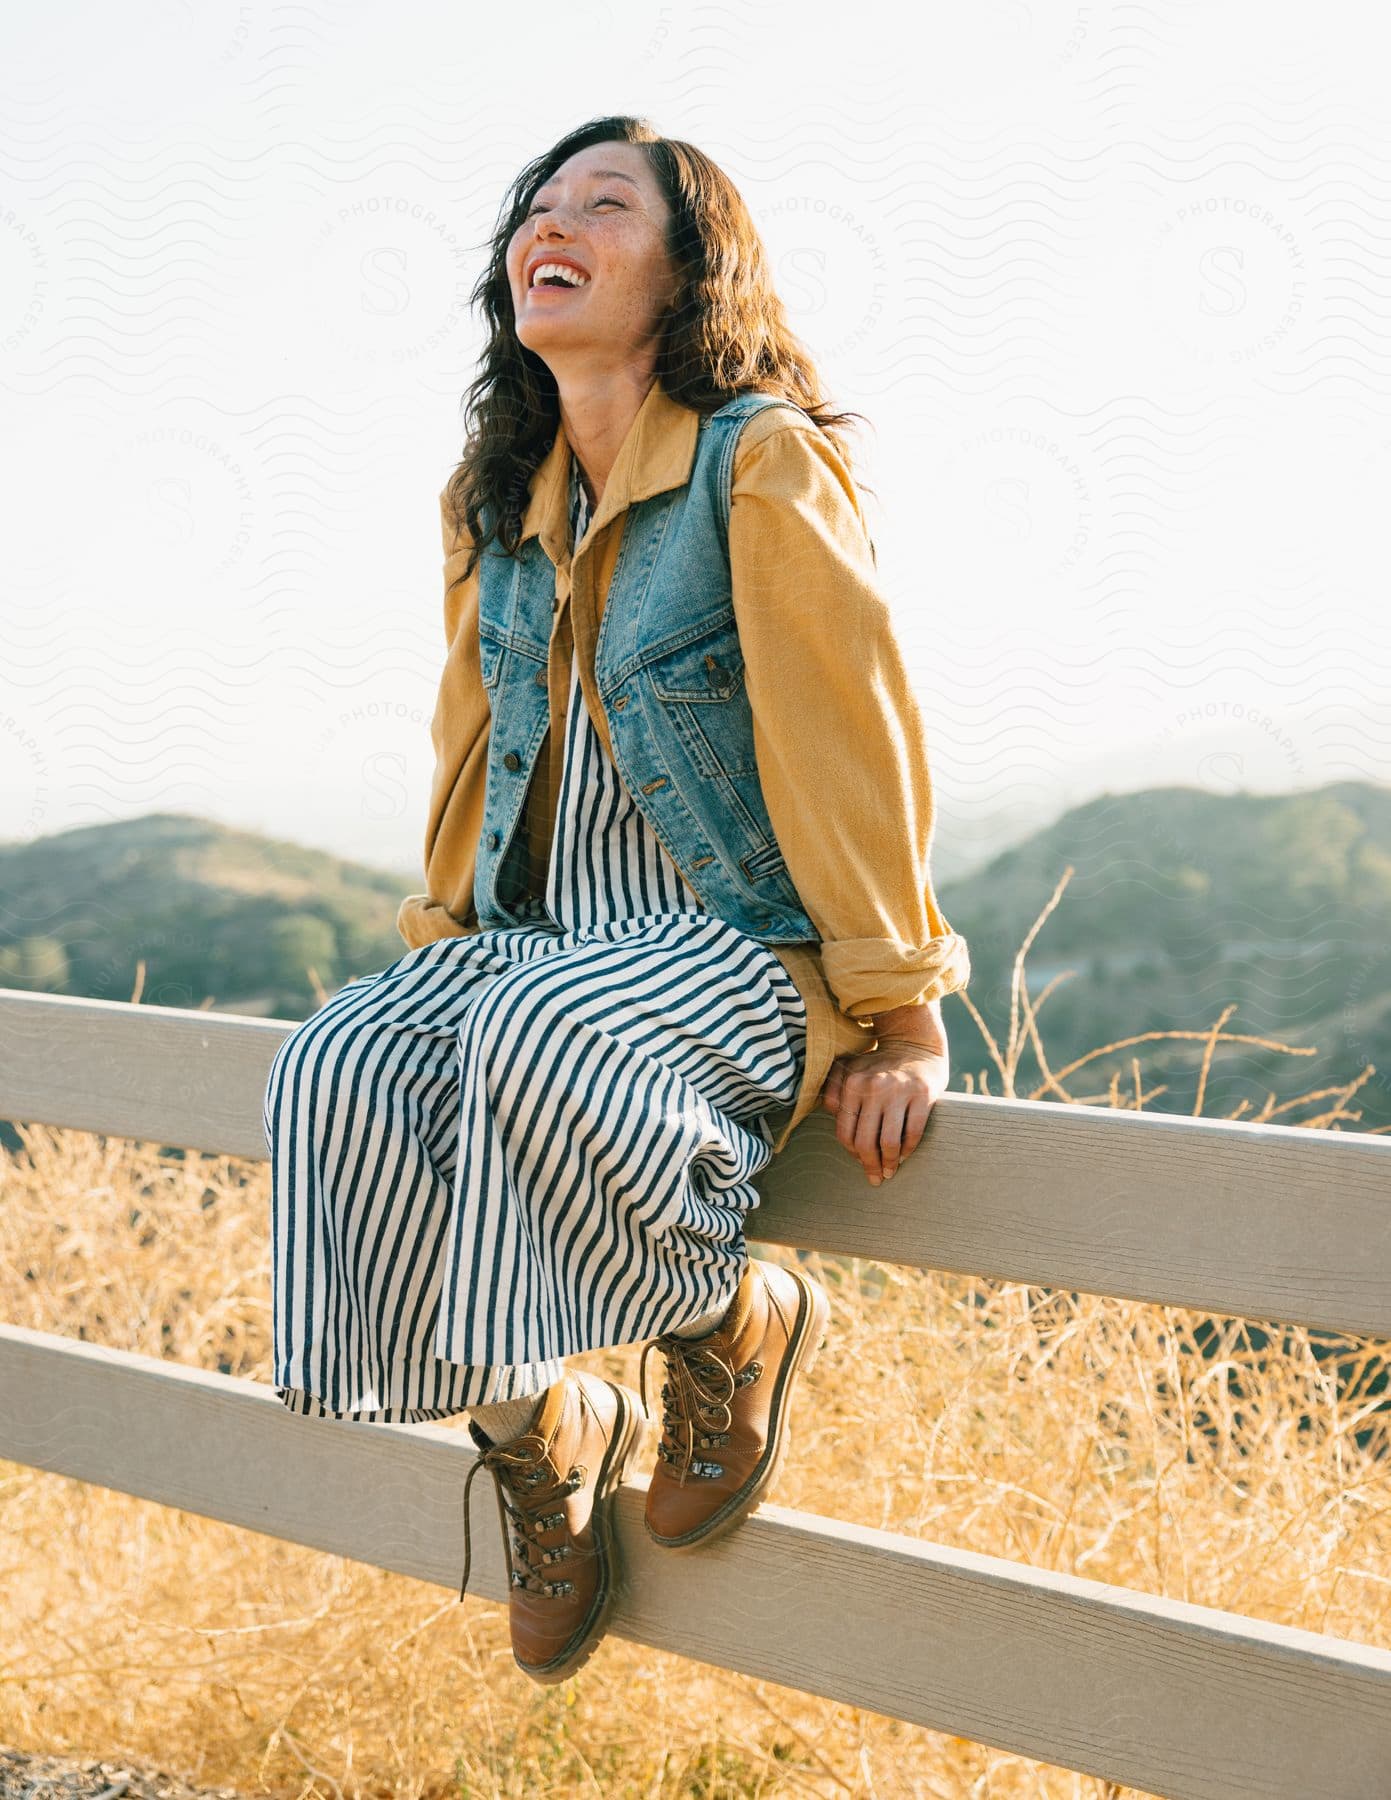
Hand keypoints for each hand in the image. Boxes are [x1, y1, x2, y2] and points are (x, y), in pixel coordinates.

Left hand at [818, 1037, 949, 1186]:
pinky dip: (908, 1150)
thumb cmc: (879, 1064)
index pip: (845, 1132)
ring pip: (889, 1142)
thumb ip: (834, 1091)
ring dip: (890, 1164)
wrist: (915, 1043)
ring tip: (891, 1172)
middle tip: (876, 1178)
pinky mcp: (923, 1095)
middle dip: (870, 1166)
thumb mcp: (851, 1070)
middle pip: (865, 1142)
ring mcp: (899, 1091)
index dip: (852, 1153)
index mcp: (852, 1083)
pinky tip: (906, 1155)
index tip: (860, 1161)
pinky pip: (913, 1133)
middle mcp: (873, 1087)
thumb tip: (833, 1117)